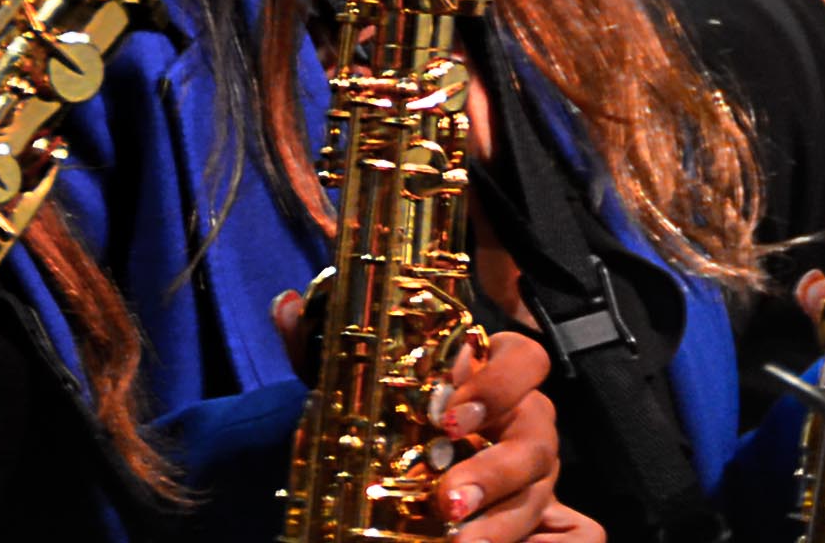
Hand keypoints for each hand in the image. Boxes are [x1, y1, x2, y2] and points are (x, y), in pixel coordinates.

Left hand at [271, 293, 574, 542]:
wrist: (412, 458)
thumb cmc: (394, 405)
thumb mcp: (355, 378)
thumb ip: (322, 345)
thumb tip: (284, 306)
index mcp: (493, 367)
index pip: (524, 359)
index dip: (497, 384)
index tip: (447, 417)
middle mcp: (523, 413)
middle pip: (540, 430)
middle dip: (496, 468)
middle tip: (448, 496)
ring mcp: (530, 463)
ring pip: (536, 485)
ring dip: (498, 516)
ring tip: (454, 537)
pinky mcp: (525, 505)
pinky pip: (527, 523)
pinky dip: (498, 536)